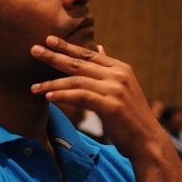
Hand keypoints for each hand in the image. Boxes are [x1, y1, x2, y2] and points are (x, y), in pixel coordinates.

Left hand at [29, 37, 167, 162]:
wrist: (148, 141)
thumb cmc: (129, 116)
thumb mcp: (121, 87)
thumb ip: (107, 69)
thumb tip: (99, 46)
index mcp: (120, 68)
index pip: (88, 54)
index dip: (68, 47)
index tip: (48, 40)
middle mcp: (119, 75)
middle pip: (79, 63)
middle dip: (54, 56)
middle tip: (33, 50)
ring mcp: (116, 89)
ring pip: (76, 81)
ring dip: (52, 83)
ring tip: (34, 87)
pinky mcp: (111, 106)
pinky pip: (81, 97)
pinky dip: (63, 96)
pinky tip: (49, 97)